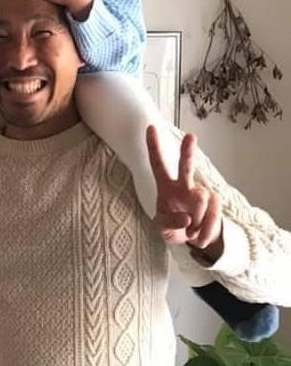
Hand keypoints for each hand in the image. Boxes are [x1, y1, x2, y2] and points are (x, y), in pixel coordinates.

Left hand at [146, 126, 222, 254]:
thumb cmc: (173, 227)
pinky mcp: (215, 201)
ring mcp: (200, 191)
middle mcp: (183, 185)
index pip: (157, 164)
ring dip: (196, 220)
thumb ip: (170, 224)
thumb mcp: (164, 230)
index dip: (154, 147)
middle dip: (188, 151)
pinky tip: (200, 233)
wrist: (195, 238)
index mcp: (165, 186)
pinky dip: (205, 230)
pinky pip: (212, 214)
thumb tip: (187, 219)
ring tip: (191, 230)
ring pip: (200, 199)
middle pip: (185, 166)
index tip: (150, 127)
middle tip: (190, 137)